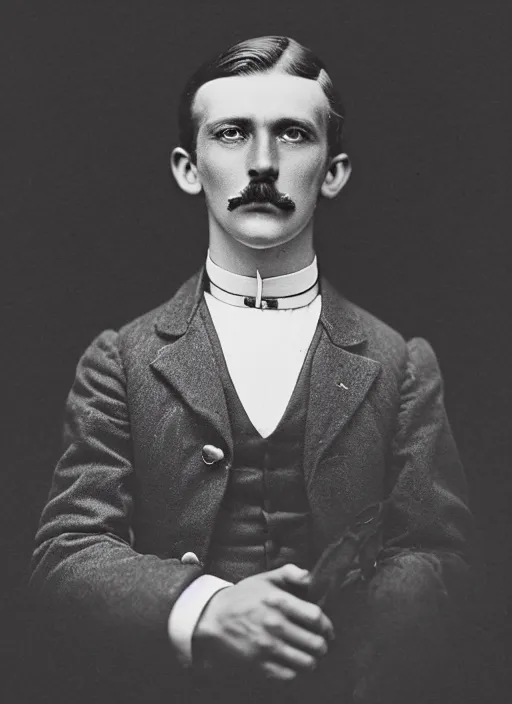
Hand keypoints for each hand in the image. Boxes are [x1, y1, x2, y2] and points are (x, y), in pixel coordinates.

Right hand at [192, 563, 334, 681]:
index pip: (316, 617)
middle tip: (320, 644)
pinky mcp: (259, 664)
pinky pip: (289, 675)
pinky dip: (295, 671)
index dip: (327, 626)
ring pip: (306, 662)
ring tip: (309, 655)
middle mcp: (275, 625)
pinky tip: (293, 663)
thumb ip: (290, 573)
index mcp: (279, 602)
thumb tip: (311, 577)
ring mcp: (268, 647)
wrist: (213, 617)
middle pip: (315, 643)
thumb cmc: (242, 597)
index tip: (328, 630)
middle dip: (322, 645)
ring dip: (312, 660)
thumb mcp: (265, 578)